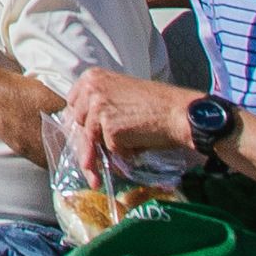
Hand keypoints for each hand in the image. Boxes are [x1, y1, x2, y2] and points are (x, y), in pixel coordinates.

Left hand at [58, 68, 197, 168]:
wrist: (181, 112)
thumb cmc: (158, 105)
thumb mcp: (122, 95)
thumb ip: (102, 105)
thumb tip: (86, 128)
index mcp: (92, 77)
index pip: (74, 104)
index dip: (79, 124)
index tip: (79, 139)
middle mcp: (91, 89)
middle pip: (78, 124)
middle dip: (84, 145)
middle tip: (86, 165)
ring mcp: (98, 107)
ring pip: (90, 139)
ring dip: (95, 159)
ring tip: (94, 177)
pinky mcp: (109, 127)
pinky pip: (111, 148)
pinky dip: (123, 154)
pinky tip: (138, 149)